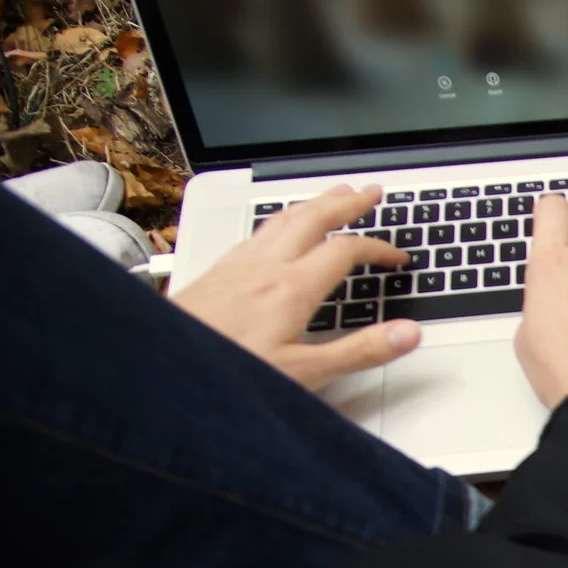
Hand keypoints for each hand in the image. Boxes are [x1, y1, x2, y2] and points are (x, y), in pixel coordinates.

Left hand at [173, 185, 421, 390]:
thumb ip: (359, 352)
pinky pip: (258, 230)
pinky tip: (279, 227)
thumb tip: (407, 334)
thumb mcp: (304, 374)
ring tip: (333, 195)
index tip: (397, 257)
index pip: (346, 250)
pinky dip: (283, 218)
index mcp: (291, 288)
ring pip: (284, 217)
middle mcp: (264, 266)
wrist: (161, 369)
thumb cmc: (226, 373)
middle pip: (314, 217)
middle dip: (348, 202)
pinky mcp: (217, 271)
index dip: (378, 249)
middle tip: (372, 192)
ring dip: (315, 202)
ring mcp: (238, 265)